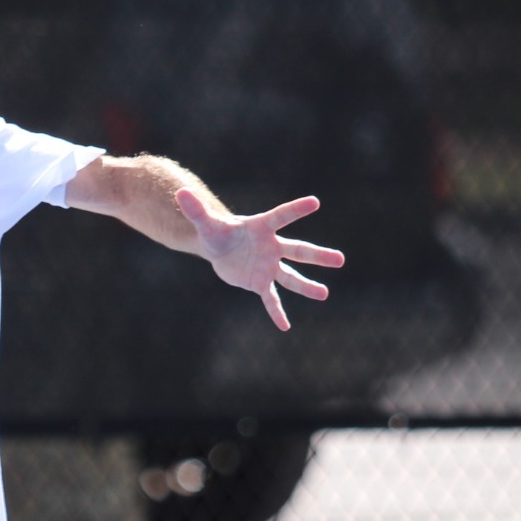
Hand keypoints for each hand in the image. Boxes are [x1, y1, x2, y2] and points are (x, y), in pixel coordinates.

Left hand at [176, 189, 344, 330]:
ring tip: (324, 294)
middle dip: (318, 256)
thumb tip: (180, 193)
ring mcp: (269, 265)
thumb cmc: (217, 231)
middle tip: (340, 260)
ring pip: (291, 277)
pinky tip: (284, 327)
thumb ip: (196, 210)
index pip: (281, 216)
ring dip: (307, 286)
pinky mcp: (260, 282)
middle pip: (298, 250)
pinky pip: (271, 299)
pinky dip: (276, 312)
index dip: (296, 209)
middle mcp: (272, 247)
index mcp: (262, 227)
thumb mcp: (205, 223)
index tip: (315, 201)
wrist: (218, 248)